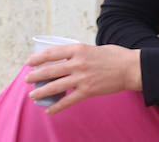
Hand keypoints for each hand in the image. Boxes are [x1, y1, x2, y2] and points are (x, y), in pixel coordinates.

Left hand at [26, 43, 141, 114]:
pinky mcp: (88, 90)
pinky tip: (49, 111)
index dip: (38, 58)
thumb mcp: (95, 48)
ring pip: (55, 86)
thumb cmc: (115, 56)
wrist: (131, 68)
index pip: (52, 53)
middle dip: (35, 76)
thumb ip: (80, 53)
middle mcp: (78, 63)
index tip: (29, 62)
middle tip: (27, 79)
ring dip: (41, 92)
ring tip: (32, 95)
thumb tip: (66, 60)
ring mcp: (82, 78)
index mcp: (79, 49)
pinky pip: (67, 100)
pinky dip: (56, 107)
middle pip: (50, 70)